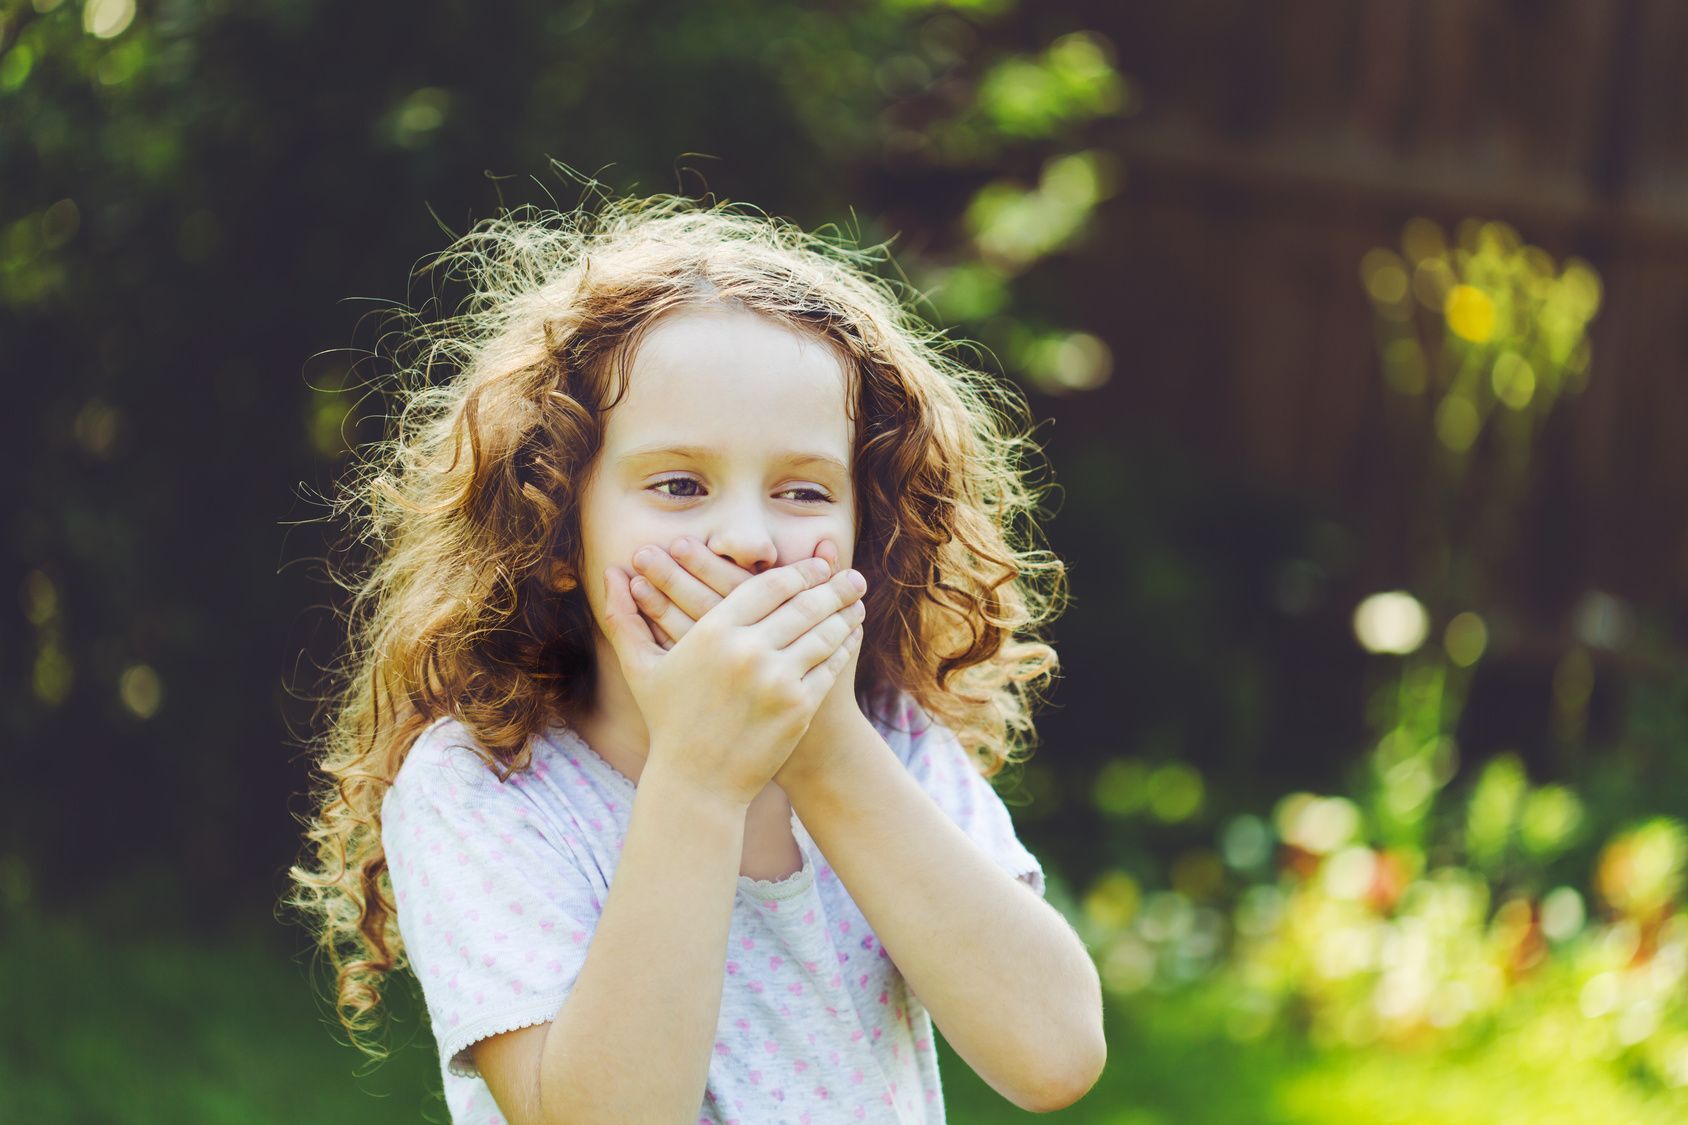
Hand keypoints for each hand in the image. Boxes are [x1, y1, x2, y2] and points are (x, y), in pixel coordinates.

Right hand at [600, 552, 866, 809]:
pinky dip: (843, 648)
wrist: (697, 785)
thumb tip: (609, 572)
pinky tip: (849, 639)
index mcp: (714, 633)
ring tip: (857, 603)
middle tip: (853, 577)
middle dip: (834, 586)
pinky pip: (829, 667)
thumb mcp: (642, 668)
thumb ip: (625, 617)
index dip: (800, 572)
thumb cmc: (669, 722)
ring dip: (845, 613)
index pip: (770, 586)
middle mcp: (748, 651)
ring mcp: (777, 680)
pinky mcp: (799, 708)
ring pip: (824, 632)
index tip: (818, 566)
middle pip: (805, 604)